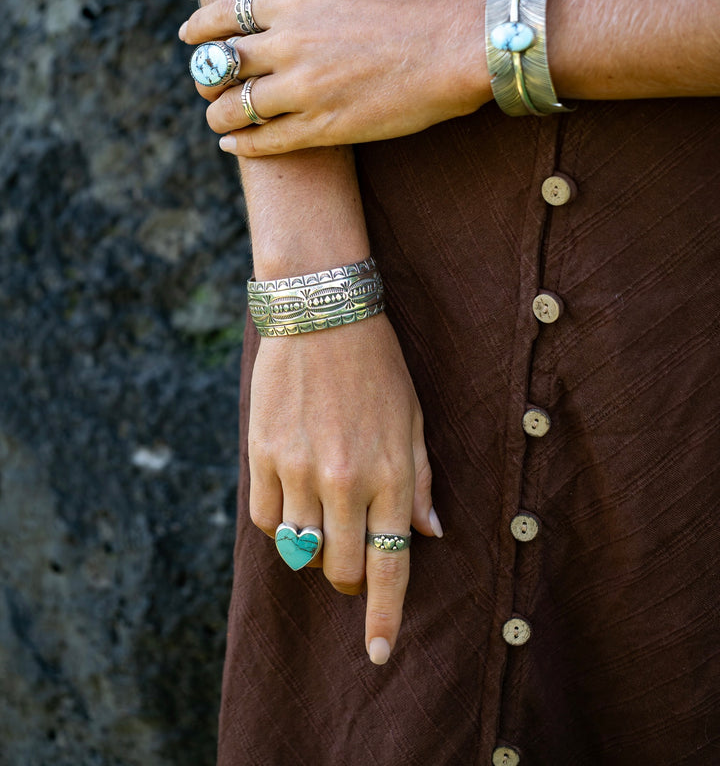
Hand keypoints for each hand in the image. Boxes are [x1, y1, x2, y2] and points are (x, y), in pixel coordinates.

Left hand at [180, 0, 491, 154]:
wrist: (455, 47)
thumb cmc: (414, 5)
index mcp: (295, 3)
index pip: (228, 13)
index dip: (200, 27)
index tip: (188, 38)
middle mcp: (289, 45)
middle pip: (223, 65)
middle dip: (206, 77)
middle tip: (206, 87)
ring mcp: (304, 89)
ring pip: (237, 108)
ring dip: (219, 117)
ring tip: (217, 123)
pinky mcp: (323, 127)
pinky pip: (268, 141)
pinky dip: (245, 146)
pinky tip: (234, 148)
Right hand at [247, 313, 442, 663]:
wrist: (322, 315)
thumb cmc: (378, 367)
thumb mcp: (414, 420)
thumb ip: (419, 481)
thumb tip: (428, 534)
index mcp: (391, 473)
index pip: (389, 563)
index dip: (384, 616)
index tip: (380, 653)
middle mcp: (344, 480)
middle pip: (338, 567)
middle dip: (346, 579)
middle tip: (349, 563)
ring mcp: (299, 469)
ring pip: (298, 548)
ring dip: (312, 549)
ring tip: (321, 520)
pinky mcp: (263, 454)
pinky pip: (267, 518)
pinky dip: (281, 523)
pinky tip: (293, 499)